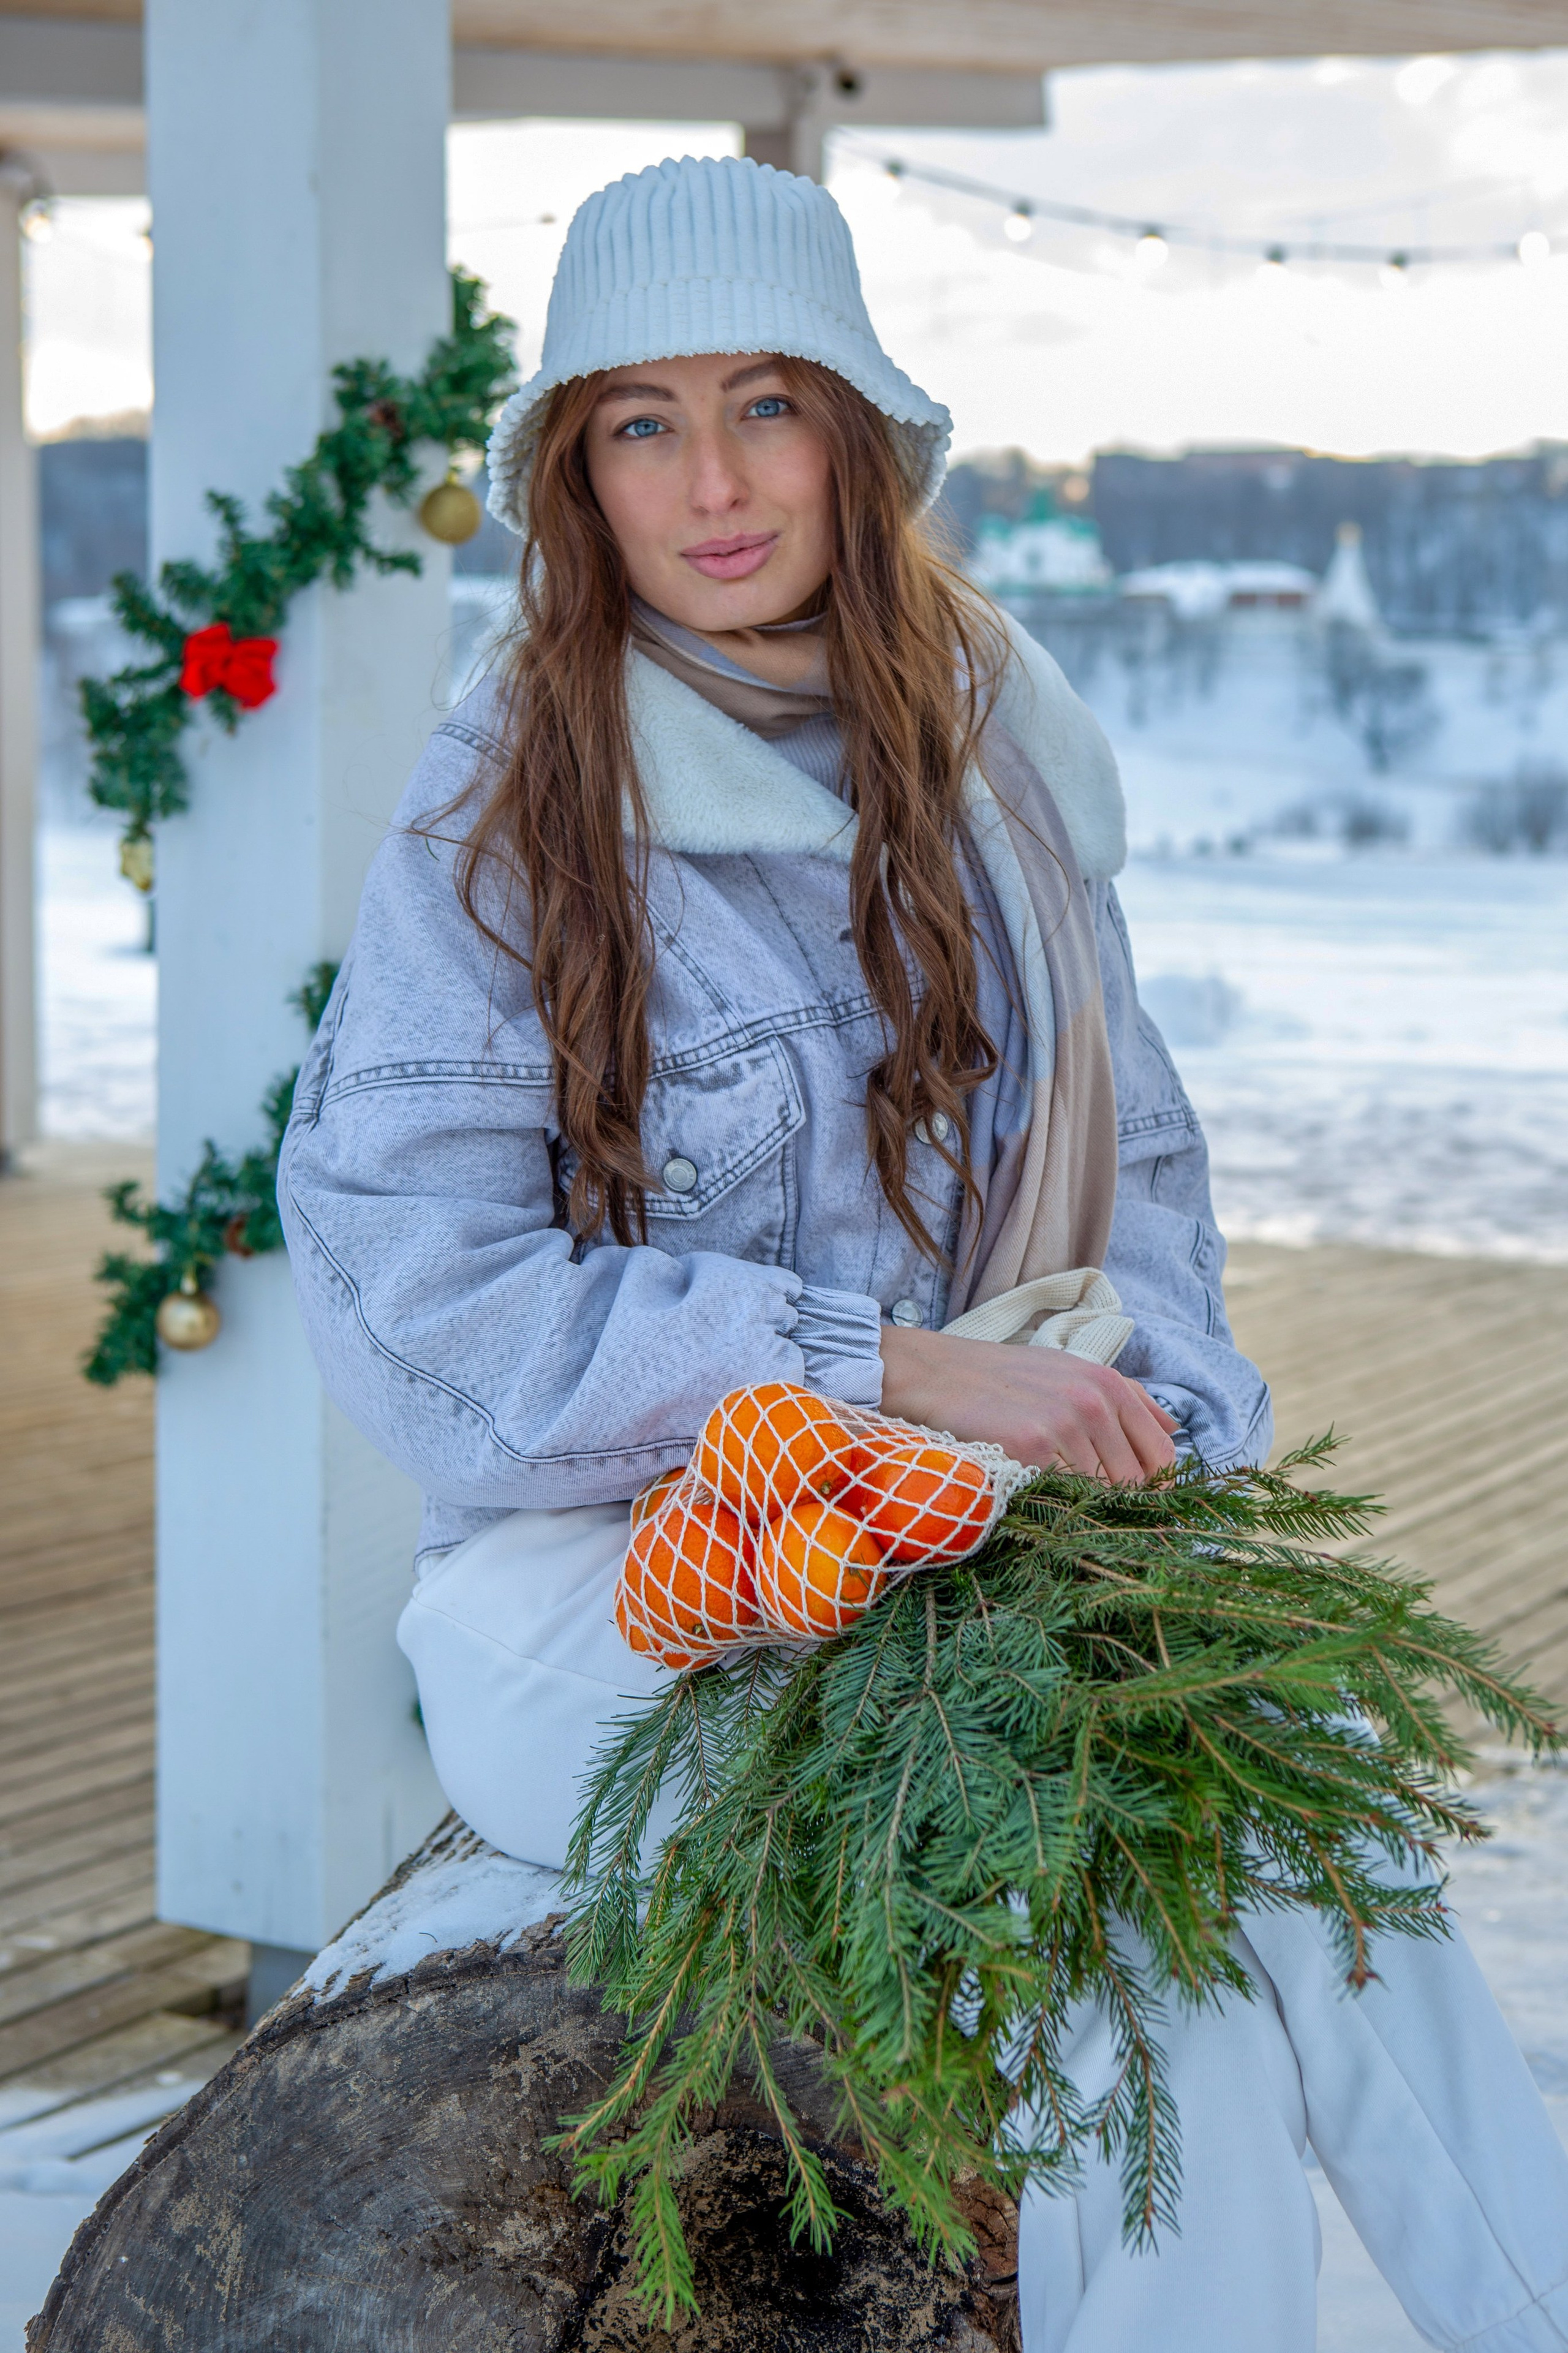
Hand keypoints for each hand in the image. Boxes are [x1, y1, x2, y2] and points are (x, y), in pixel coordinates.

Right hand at [878, 1325, 1178, 1483]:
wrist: (936, 1374)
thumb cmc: (1004, 1378)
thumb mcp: (1071, 1370)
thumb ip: (1127, 1396)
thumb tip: (1174, 1430)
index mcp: (1109, 1385)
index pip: (1161, 1454)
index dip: (1160, 1491)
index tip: (1146, 1513)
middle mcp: (1094, 1401)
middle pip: (1136, 1482)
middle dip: (1125, 1508)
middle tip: (1104, 1525)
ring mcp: (1064, 1423)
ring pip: (1100, 1494)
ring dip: (1088, 1512)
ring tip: (1065, 1513)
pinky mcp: (1031, 1445)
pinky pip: (1062, 1495)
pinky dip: (1058, 1508)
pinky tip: (1041, 1506)